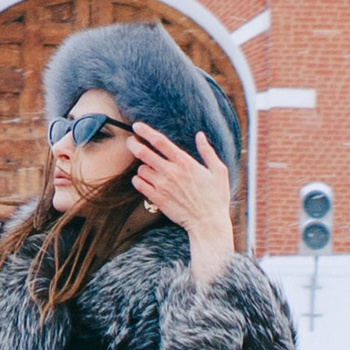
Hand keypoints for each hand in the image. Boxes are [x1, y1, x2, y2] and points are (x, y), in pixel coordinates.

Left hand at [129, 122, 236, 279]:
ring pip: (141, 169)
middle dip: (133, 144)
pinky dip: (138, 180)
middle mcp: (171, 172)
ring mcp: (162, 186)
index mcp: (185, 162)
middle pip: (144, 153)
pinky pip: (139, 184)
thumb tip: (200, 135)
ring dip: (141, 166)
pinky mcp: (157, 199)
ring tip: (147, 167)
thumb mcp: (219, 171)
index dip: (146, 131)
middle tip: (130, 141)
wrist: (208, 223)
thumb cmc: (216, 198)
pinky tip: (143, 180)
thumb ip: (207, 151)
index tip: (137, 126)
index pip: (160, 141)